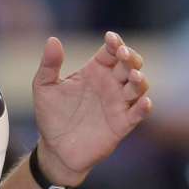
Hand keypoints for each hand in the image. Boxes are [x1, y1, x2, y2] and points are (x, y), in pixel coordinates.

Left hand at [32, 30, 151, 185]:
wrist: (55, 149)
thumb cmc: (51, 116)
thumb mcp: (44, 89)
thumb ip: (49, 65)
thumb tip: (52, 40)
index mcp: (94, 72)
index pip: (111, 51)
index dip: (115, 43)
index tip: (111, 39)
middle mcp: (110, 85)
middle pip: (129, 64)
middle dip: (130, 57)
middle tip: (123, 55)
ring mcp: (118, 104)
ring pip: (138, 86)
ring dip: (139, 80)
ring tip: (133, 76)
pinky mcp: (122, 124)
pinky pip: (138, 114)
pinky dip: (143, 107)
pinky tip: (144, 102)